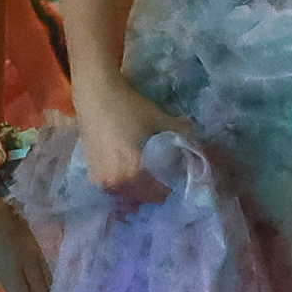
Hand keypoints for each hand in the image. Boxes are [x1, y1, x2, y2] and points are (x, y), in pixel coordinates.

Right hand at [73, 73, 192, 202]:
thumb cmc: (128, 107)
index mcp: (132, 174)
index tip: (177, 175)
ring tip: (147, 174)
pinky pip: (114, 189)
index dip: (172, 184)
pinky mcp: (92, 175)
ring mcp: (100, 181)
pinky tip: (130, 171)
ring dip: (139, 190)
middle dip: (156, 189)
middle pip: (143, 197)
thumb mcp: (160, 120)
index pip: (160, 193)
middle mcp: (115, 184)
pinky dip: (124, 184)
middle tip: (164, 175)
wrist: (95, 94)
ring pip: (127, 195)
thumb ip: (182, 135)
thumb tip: (198, 145)